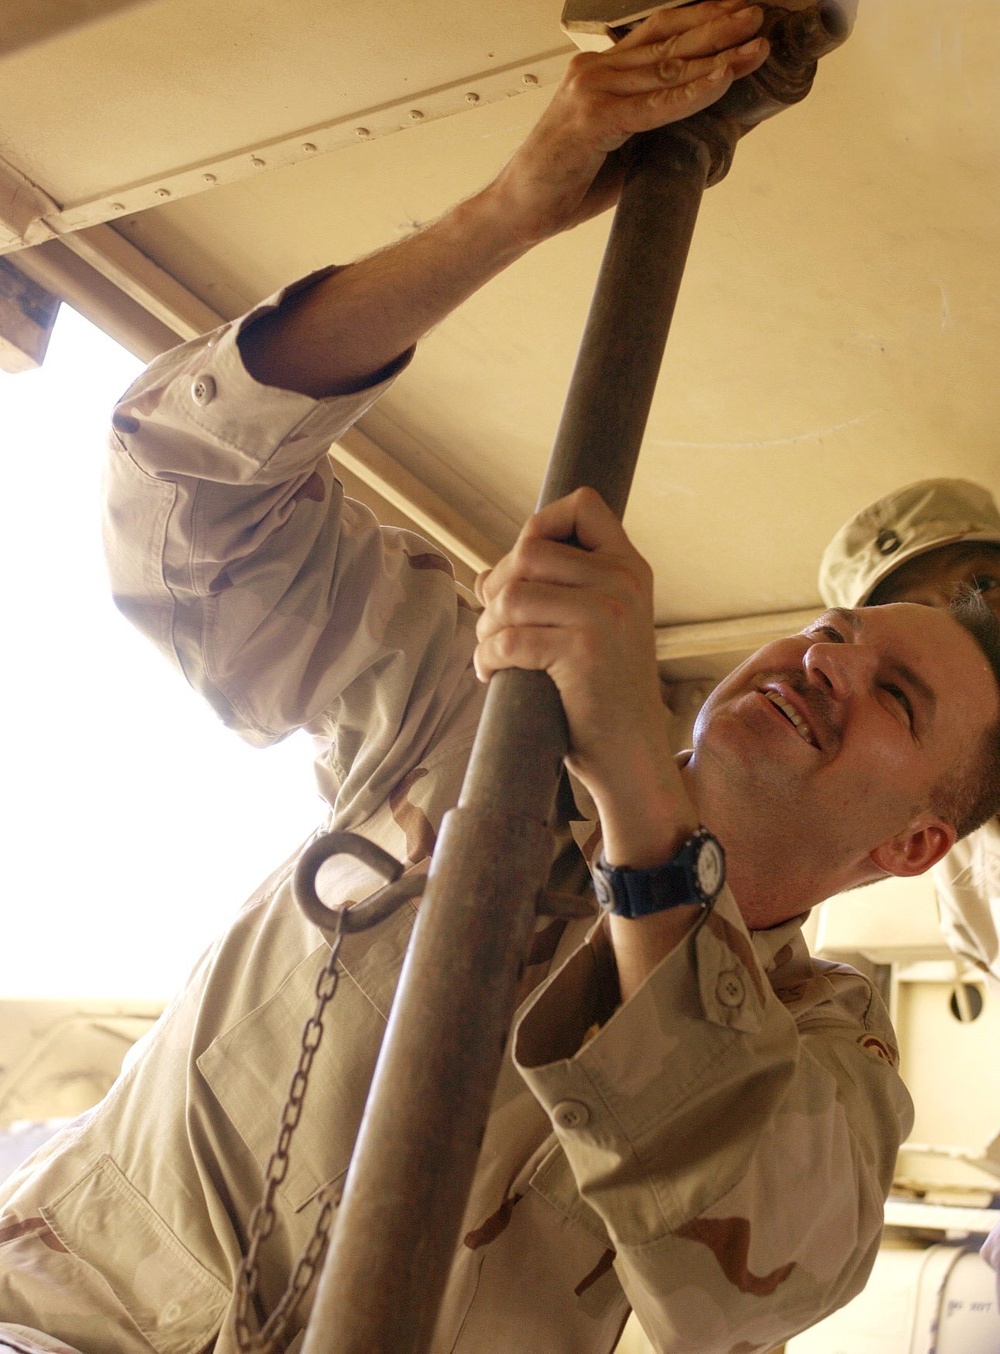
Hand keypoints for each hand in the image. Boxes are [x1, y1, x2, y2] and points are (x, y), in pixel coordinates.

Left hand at [474, 488, 696, 866]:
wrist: (632, 755)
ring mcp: (606, 614)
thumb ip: (557, 592)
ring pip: (512, 594)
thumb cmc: (603, 694)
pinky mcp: (582, 650)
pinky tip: (490, 674)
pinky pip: (509, 637)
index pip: (583, 506)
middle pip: (530, 550)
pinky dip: (486, 657)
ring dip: (485, 626)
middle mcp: (624, 581)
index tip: (522, 569)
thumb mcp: (597, 628)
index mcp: (631, 568)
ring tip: (490, 652)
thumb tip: (482, 575)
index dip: (540, 525)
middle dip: (496, 587)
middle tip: (493, 626)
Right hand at [486, 0, 768, 244]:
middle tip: (758, 17)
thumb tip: (700, 124)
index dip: (699, 18)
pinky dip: (693, 93)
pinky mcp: (594, 120)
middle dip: (718, 27)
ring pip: (668, 68)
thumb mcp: (617, 146)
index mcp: (599, 71)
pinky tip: (724, 79)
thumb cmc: (564, 183)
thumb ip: (650, 125)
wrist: (518, 209)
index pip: (657, 33)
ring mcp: (592, 91)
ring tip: (755, 46)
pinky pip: (655, 104)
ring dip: (718, 55)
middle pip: (668, 41)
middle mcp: (595, 71)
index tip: (736, 12)